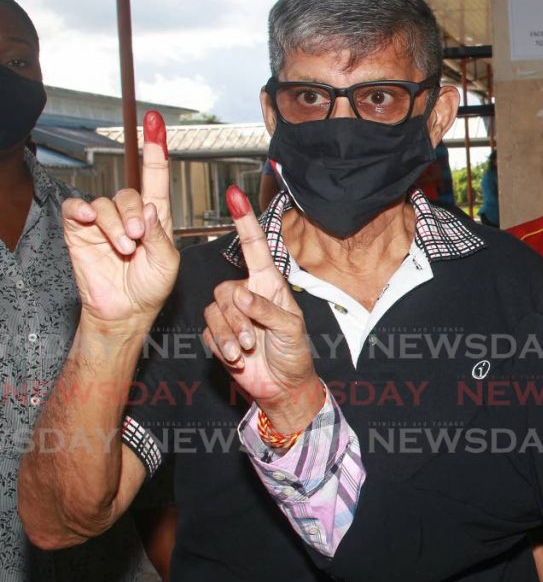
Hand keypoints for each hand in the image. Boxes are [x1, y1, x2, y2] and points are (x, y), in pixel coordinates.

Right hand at [62, 111, 178, 332]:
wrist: (125, 311)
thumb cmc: (151, 287)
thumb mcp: (167, 261)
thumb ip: (159, 234)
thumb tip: (149, 207)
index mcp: (155, 217)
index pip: (155, 177)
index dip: (155, 149)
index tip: (155, 120)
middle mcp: (129, 214)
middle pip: (130, 193)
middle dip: (134, 215)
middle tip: (137, 240)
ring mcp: (103, 222)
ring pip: (106, 204)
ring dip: (115, 225)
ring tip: (124, 248)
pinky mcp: (80, 230)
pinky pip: (77, 209)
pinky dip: (83, 211)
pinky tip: (90, 221)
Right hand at [203, 187, 322, 433]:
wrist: (282, 385)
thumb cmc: (294, 354)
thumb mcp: (291, 329)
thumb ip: (267, 310)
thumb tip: (241, 295)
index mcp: (269, 285)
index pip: (254, 248)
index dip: (245, 223)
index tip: (234, 195)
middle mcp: (247, 294)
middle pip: (224, 289)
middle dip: (237, 317)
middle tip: (252, 339)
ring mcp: (231, 315)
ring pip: (214, 310)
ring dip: (229, 333)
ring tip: (246, 351)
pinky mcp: (217, 334)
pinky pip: (208, 331)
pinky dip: (221, 344)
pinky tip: (236, 358)